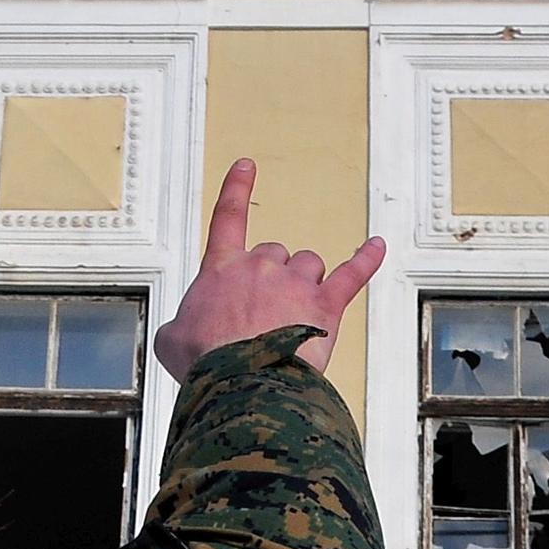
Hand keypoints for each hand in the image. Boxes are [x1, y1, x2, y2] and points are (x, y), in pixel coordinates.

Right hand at [153, 159, 386, 378]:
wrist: (238, 383)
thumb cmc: (203, 362)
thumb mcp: (170, 338)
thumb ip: (181, 322)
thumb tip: (185, 328)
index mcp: (222, 269)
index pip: (228, 217)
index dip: (237, 189)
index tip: (247, 165)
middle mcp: (261, 266)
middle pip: (275, 253)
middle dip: (271, 279)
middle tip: (262, 318)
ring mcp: (296, 284)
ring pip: (309, 265)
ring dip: (304, 282)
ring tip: (294, 318)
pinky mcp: (326, 306)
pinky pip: (353, 273)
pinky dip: (367, 259)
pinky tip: (377, 246)